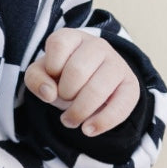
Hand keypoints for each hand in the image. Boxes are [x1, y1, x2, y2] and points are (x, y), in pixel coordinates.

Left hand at [24, 28, 140, 136]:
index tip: (53, 76)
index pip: (59, 44)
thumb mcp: (42, 74)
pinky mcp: (131, 86)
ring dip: (78, 111)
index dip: (51, 67)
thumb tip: (49, 93)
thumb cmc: (62, 77)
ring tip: (70, 119)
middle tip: (64, 100)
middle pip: (77, 71)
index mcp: (74, 37)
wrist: (90, 85)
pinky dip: (101, 122)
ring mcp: (117, 64)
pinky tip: (88, 130)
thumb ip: (35, 78)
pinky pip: (120, 106)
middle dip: (64, 93)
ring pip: (97, 90)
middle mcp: (98, 46)